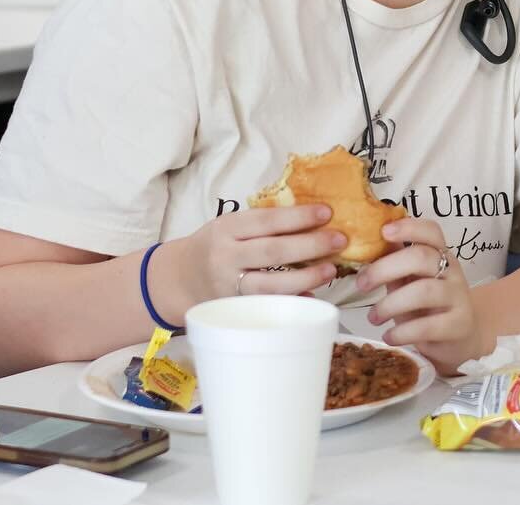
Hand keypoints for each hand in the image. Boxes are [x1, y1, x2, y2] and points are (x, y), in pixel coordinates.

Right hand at [155, 204, 345, 323]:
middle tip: (340, 239)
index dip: (298, 216)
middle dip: (310, 245)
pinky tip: (311, 296)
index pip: (267, 220)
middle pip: (272, 251)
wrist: (179, 279)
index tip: (327, 212)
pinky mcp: (233, 308)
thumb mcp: (231, 224)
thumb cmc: (216, 244)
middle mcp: (226, 257)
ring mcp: (229, 286)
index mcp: (228, 228)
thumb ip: (264, 222)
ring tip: (330, 269)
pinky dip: (290, 301)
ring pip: (270, 284)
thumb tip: (314, 217)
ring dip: (305, 277)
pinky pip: (265, 306)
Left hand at [357, 217, 490, 374]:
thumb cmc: (429, 305)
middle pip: (421, 257)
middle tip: (362, 284)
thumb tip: (367, 245)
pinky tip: (389, 337)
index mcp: (440, 255)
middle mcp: (452, 271)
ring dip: (390, 304)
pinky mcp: (458, 325)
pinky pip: (428, 326)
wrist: (462, 336)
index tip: (384, 232)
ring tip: (373, 318)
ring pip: (423, 291)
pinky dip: (402, 332)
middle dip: (385, 268)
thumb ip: (395, 265)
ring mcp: (458, 297)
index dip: (409, 227)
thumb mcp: (412, 281)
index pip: (431, 232)